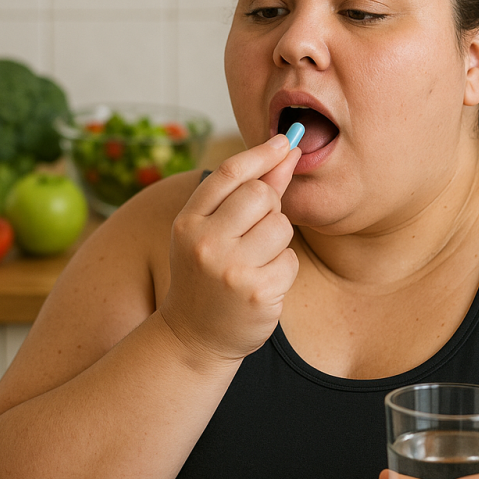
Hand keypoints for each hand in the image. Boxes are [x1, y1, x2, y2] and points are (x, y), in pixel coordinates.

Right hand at [159, 134, 301, 363]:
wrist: (193, 337)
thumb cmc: (207, 276)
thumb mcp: (211, 232)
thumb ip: (247, 192)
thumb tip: (284, 150)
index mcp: (188, 222)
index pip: (230, 174)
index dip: (262, 153)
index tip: (285, 142)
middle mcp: (205, 242)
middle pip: (261, 195)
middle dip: (270, 207)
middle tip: (256, 232)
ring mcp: (231, 269)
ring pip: (281, 226)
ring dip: (278, 241)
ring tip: (255, 261)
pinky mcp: (257, 293)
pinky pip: (290, 260)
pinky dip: (283, 270)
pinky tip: (261, 285)